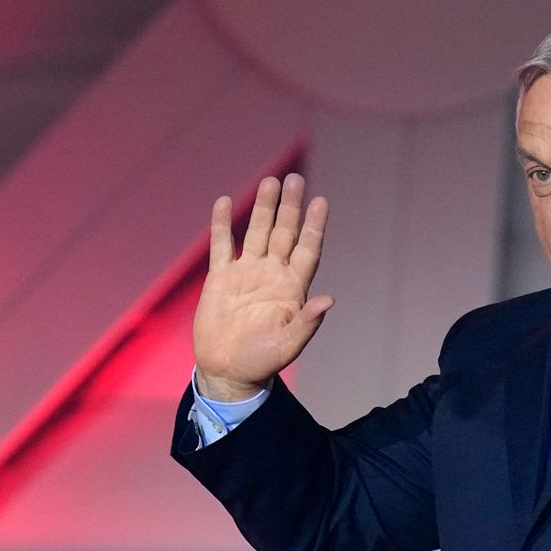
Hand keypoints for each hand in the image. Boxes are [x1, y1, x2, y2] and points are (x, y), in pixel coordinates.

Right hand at [192, 173, 334, 401]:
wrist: (228, 371)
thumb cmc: (263, 362)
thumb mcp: (289, 345)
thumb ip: (307, 322)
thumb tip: (329, 300)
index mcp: (292, 289)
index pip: (307, 250)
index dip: (314, 227)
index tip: (321, 202)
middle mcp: (272, 275)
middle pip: (284, 233)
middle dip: (290, 208)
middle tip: (296, 179)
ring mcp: (246, 273)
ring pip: (257, 232)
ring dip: (264, 208)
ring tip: (271, 181)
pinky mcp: (221, 278)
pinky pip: (222, 245)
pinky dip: (223, 224)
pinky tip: (226, 202)